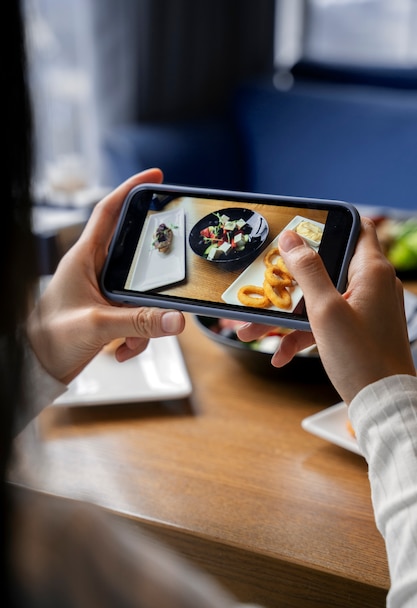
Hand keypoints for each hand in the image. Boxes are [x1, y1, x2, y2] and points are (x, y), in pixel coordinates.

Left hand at [27, 169, 184, 384]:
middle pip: (135, 255)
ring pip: (140, 293)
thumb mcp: (98, 325)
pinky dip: (136, 336)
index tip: (156, 177)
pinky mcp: (108, 312)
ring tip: (130, 341)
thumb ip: (139, 322)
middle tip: (172, 269)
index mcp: (83, 258)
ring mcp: (102, 292)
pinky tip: (122, 351)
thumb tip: (175, 318)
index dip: (131, 189)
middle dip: (154, 272)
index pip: (109, 212)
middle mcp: (94, 270)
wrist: (38, 366)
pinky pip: (136, 316)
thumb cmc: (51, 337)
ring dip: (144, 320)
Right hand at [238, 218, 414, 403]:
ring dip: (285, 315)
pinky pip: (324, 323)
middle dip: (288, 281)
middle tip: (263, 283)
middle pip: (325, 268)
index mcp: (371, 271)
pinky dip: (302, 334)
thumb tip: (291, 239)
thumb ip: (307, 272)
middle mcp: (371, 285)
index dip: (328, 223)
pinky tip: (279, 354)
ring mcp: (364, 309)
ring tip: (251, 329)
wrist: (382, 404)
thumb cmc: (361, 357)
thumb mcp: (326, 311)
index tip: (298, 228)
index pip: (356, 227)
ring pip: (318, 300)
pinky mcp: (356, 330)